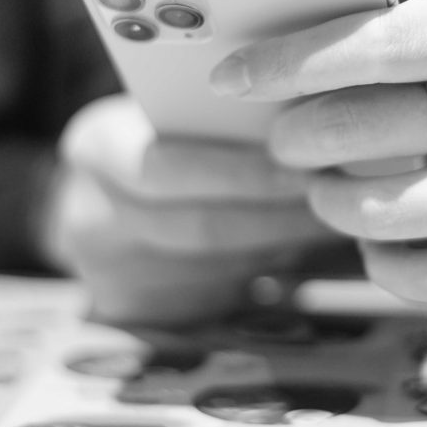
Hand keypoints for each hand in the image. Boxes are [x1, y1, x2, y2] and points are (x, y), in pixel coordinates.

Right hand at [41, 94, 330, 324]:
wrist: (101, 199)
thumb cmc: (158, 139)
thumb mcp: (171, 113)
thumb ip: (219, 116)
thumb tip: (306, 125)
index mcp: (96, 147)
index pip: (168, 168)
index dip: (244, 174)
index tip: (308, 168)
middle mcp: (89, 214)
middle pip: (198, 228)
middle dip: (277, 217)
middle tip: (337, 202)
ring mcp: (106, 272)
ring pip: (215, 268)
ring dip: (282, 247)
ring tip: (333, 223)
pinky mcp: (132, 312)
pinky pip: (213, 298)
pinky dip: (263, 275)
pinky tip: (298, 253)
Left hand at [210, 0, 426, 303]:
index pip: (385, 41)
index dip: (293, 61)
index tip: (231, 74)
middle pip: (375, 131)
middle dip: (301, 139)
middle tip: (282, 140)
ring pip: (395, 212)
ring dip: (333, 204)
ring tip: (324, 187)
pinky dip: (384, 262)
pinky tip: (376, 237)